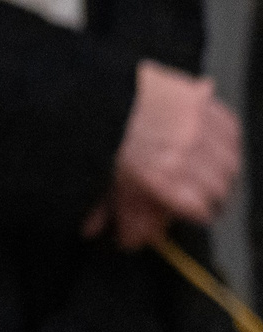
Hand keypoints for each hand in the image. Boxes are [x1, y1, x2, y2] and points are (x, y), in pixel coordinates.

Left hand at [99, 61, 239, 247]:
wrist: (100, 88)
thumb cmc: (101, 134)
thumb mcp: (106, 179)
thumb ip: (125, 213)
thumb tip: (130, 243)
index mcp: (161, 175)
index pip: (202, 211)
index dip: (194, 213)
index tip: (186, 209)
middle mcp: (187, 152)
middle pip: (220, 189)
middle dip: (206, 192)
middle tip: (189, 187)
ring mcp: (199, 125)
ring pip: (232, 163)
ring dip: (218, 168)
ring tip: (197, 165)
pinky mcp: (206, 103)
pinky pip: (231, 132)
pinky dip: (223, 139)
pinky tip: (204, 140)